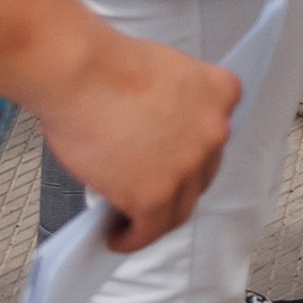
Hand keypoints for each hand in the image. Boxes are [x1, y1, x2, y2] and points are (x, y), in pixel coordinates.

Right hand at [41, 25, 238, 250]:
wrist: (82, 73)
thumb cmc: (107, 64)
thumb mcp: (164, 71)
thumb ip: (175, 102)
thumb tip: (155, 133)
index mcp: (221, 94)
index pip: (214, 132)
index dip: (191, 150)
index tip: (172, 159)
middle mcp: (215, 132)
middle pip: (201, 172)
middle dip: (178, 183)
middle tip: (150, 189)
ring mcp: (187, 167)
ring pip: (179, 207)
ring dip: (159, 216)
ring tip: (134, 221)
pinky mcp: (156, 196)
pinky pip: (149, 230)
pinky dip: (134, 238)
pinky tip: (117, 237)